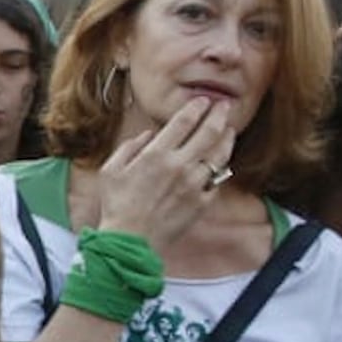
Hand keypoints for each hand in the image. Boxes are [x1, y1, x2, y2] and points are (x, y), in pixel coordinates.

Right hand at [96, 96, 238, 250]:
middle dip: (219, 115)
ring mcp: (194, 185)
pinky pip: (217, 180)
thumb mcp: (111, 170)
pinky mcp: (202, 203)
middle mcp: (179, 166)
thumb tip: (149, 135)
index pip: (183, 122)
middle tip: (224, 106)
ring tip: (230, 129)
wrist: (130, 241)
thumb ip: (129, 147)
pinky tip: (221, 161)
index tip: (203, 101)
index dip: (196, 108)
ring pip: (219, 155)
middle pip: (208, 133)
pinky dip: (221, 168)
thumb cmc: (116, 205)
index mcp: (156, 155)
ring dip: (227, 138)